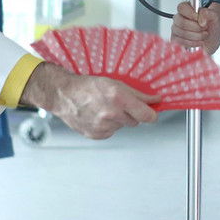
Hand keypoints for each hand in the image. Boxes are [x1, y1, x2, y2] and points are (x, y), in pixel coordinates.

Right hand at [20, 63, 158, 139]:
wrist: (64, 95)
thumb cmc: (89, 86)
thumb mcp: (116, 83)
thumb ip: (138, 94)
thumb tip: (156, 100)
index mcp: (119, 99)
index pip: (147, 116)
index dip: (152, 114)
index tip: (152, 111)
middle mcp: (111, 115)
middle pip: (135, 121)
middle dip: (132, 113)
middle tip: (120, 104)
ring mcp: (103, 127)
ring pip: (122, 126)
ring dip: (119, 119)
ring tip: (104, 108)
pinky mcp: (96, 135)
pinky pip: (111, 132)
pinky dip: (108, 125)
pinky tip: (98, 115)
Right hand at [170, 1, 219, 53]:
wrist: (213, 37)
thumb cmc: (212, 25)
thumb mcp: (214, 16)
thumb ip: (207, 13)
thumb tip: (201, 20)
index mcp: (188, 9)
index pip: (182, 7)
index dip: (190, 13)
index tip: (198, 18)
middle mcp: (180, 18)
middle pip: (181, 22)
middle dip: (196, 27)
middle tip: (205, 28)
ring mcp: (177, 29)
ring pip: (182, 33)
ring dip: (196, 36)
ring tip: (204, 35)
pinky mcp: (177, 40)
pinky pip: (181, 42)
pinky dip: (192, 43)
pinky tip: (200, 41)